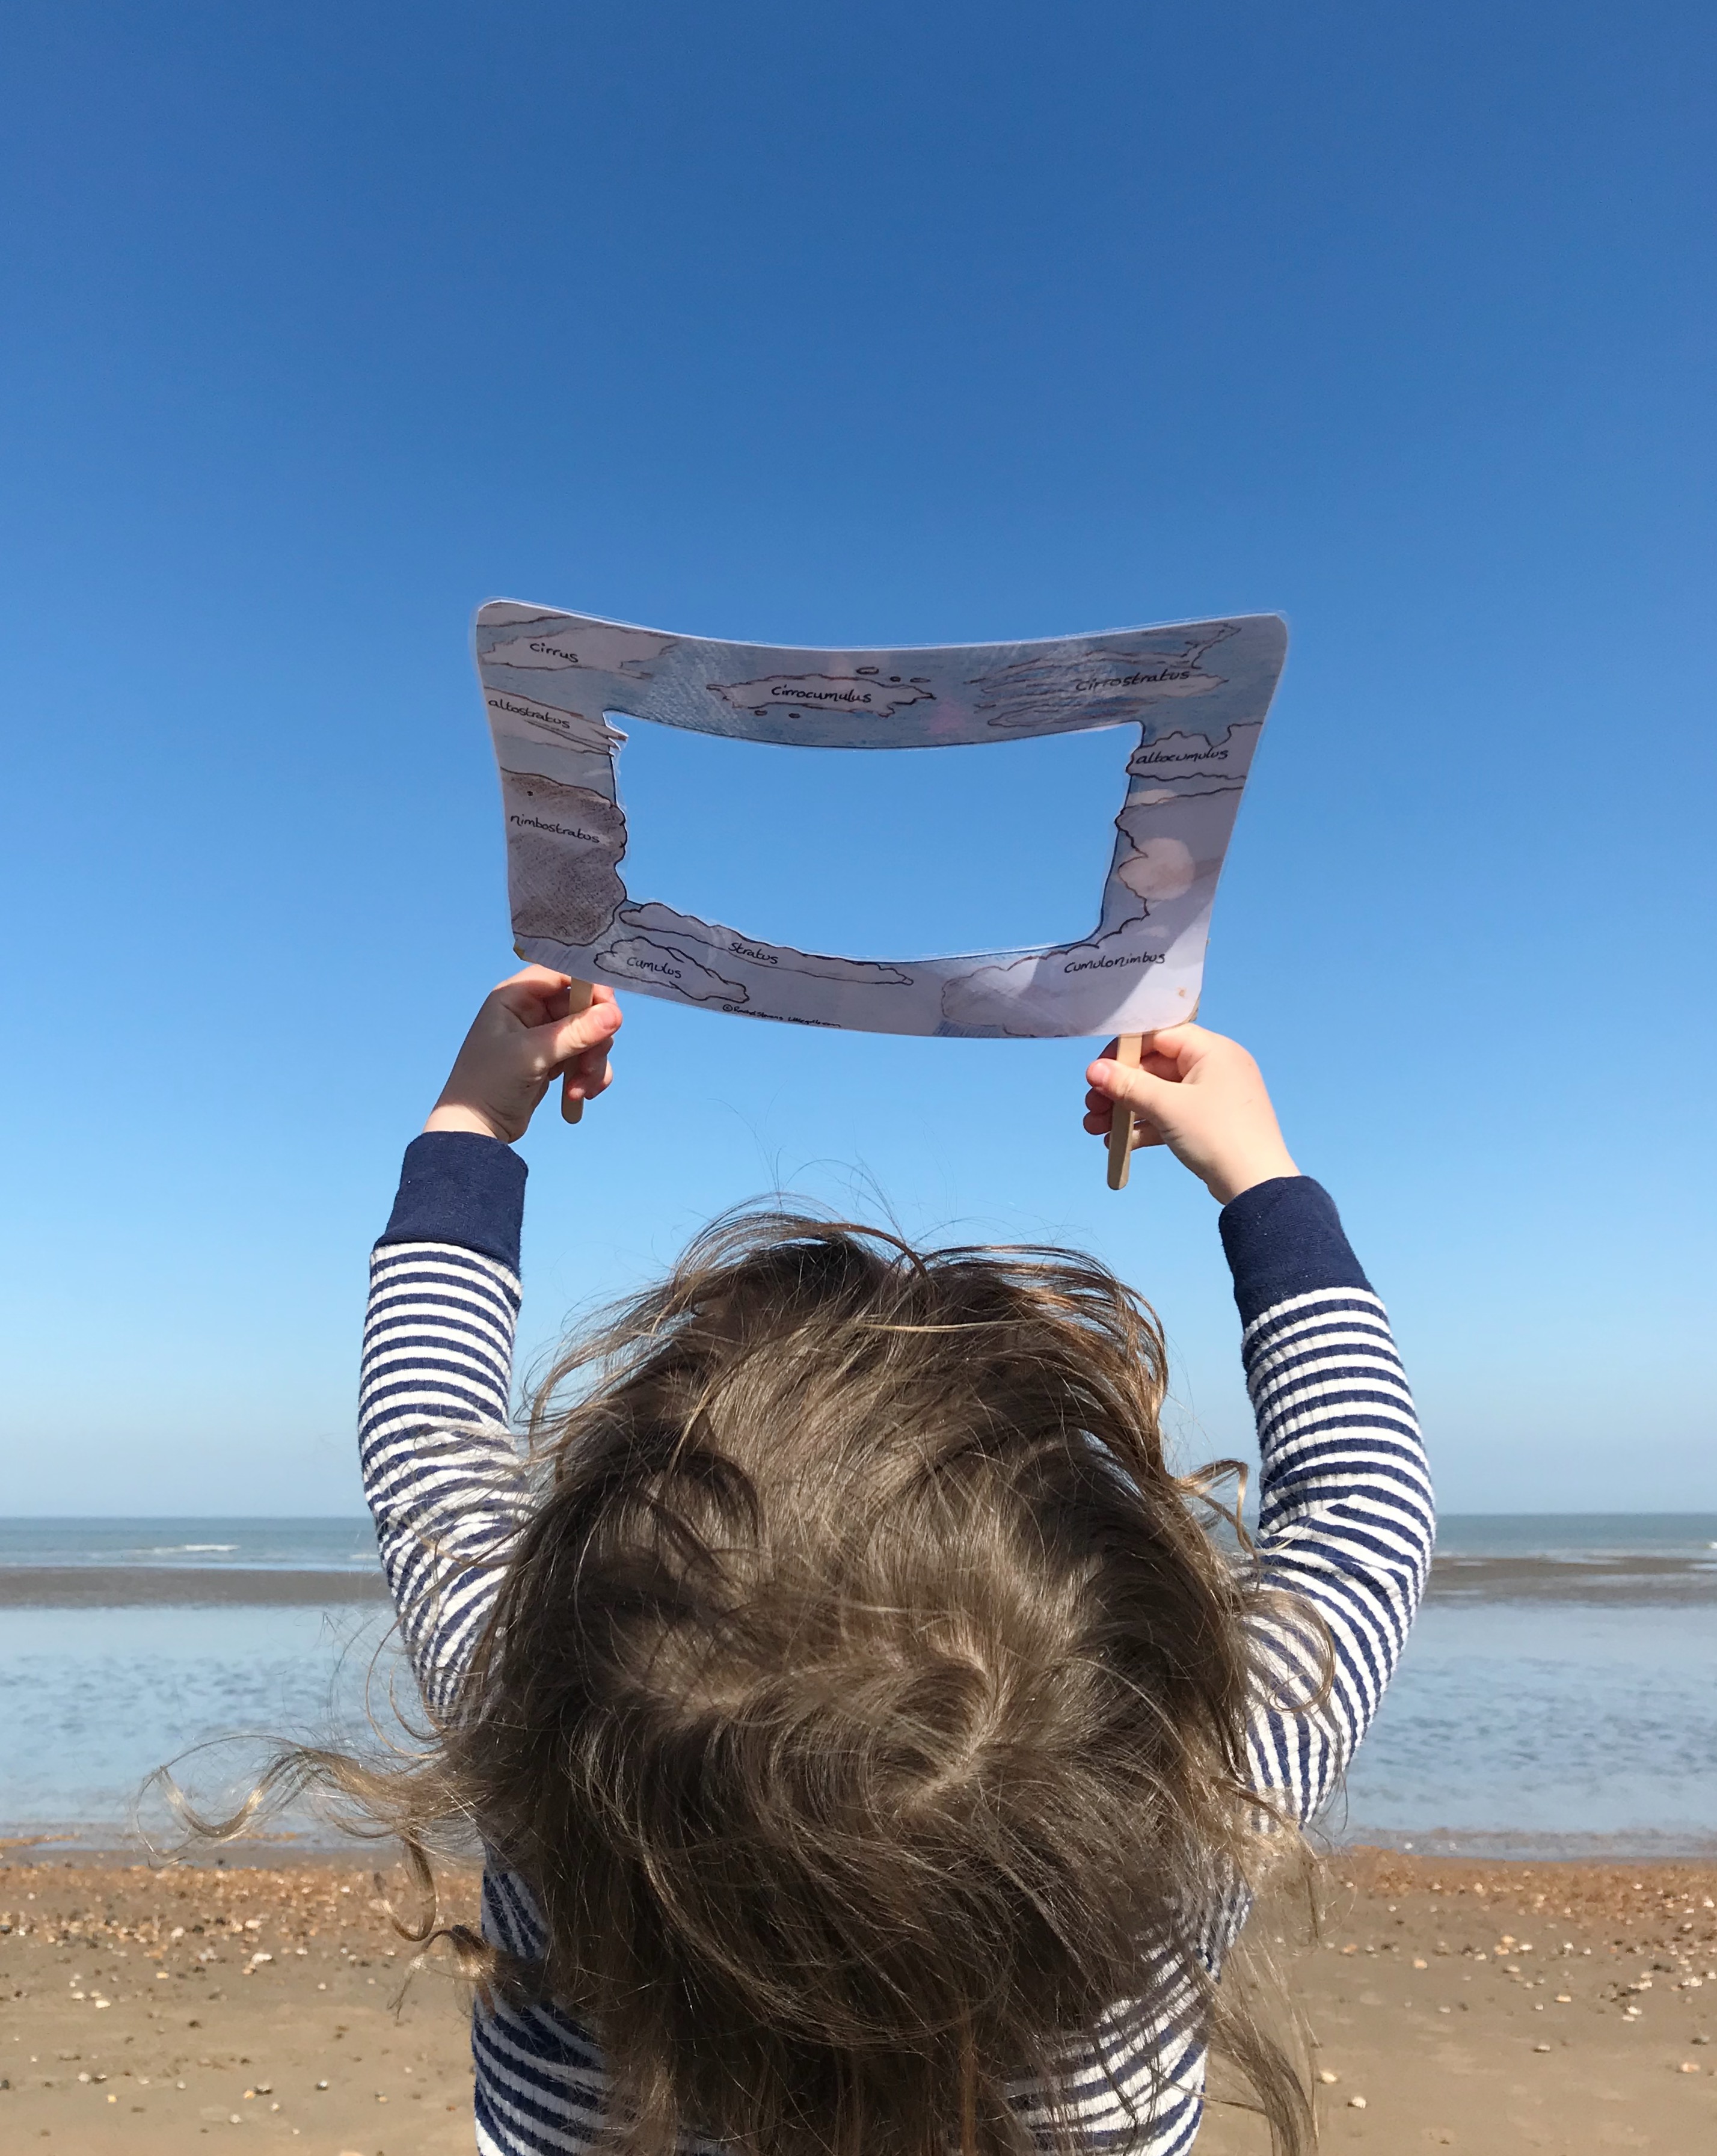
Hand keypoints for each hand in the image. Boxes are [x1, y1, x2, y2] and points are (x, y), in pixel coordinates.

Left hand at [423, 968, 622, 1144]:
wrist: (475, 1129)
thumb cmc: (490, 1083)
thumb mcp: (532, 1055)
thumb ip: (574, 1032)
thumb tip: (616, 1014)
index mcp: (516, 996)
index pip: (563, 974)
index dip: (591, 988)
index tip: (610, 1012)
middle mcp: (531, 1010)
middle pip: (582, 1007)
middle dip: (594, 1038)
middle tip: (590, 1064)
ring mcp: (544, 1036)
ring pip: (589, 1034)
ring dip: (592, 1062)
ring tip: (579, 1090)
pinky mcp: (554, 1060)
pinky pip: (585, 1057)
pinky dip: (588, 1075)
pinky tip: (579, 1096)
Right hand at [1083, 1023, 1298, 1203]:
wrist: (1257, 1185)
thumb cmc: (1216, 1134)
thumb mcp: (1168, 1106)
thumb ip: (1129, 1085)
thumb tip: (1093, 1070)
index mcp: (1211, 1050)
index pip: (1159, 1036)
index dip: (1123, 1052)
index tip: (1096, 1073)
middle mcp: (1214, 1067)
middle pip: (1155, 1068)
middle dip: (1118, 1089)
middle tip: (1090, 1108)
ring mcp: (1212, 1096)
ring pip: (1159, 1095)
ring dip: (1126, 1110)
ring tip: (1095, 1130)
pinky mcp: (1209, 1123)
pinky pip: (1171, 1116)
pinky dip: (1146, 1126)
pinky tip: (1118, 1144)